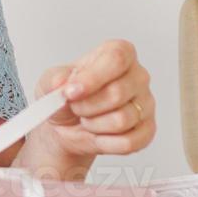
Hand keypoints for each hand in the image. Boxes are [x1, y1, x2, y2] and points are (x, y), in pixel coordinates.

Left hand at [33, 39, 154, 159]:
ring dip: (94, 125)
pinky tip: (98, 134)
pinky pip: (129, 142)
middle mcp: (138, 75)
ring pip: (121, 120)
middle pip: (117, 93)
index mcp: (119, 53)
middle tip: (76, 107)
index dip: (92, 78)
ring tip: (87, 119)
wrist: (68, 125)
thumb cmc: (67, 97)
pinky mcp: (147, 129)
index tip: (71, 92)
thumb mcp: (50, 83)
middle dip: (86, 106)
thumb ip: (53, 80)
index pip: (116, 59)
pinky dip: (105, 143)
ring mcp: (146, 103)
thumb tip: (60, 83)